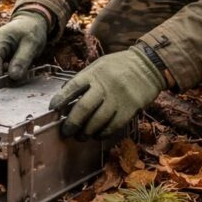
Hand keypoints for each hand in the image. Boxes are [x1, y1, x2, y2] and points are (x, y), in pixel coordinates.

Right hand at [0, 12, 47, 80]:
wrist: (29, 22)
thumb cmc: (32, 31)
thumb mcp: (32, 44)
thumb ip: (22, 60)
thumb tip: (13, 77)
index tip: (9, 82)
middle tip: (15, 77)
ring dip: (0, 74)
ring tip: (16, 70)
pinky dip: (2, 71)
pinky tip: (13, 68)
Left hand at [51, 47, 166, 138]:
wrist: (148, 65)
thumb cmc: (118, 66)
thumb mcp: (99, 66)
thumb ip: (84, 79)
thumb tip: (64, 95)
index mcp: (94, 73)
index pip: (73, 87)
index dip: (60, 99)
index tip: (53, 110)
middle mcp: (104, 86)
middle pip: (84, 108)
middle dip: (72, 123)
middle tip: (66, 132)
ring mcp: (118, 98)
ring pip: (98, 120)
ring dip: (86, 132)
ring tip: (81, 136)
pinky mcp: (130, 108)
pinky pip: (113, 125)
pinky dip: (103, 133)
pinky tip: (97, 135)